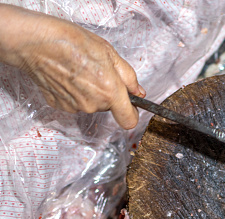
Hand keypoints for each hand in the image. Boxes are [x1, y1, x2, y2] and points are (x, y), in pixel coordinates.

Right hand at [0, 5, 143, 128]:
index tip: (131, 106)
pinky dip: (74, 92)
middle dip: (107, 92)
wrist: (36, 42)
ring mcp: (75, 107)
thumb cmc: (71, 42)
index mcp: (110, 91)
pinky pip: (75, 103)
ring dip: (90, 91)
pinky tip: (67, 76)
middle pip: (108, 106)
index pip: (129, 120)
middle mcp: (93, 104)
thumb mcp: (109, 53)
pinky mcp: (59, 106)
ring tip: (79, 71)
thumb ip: (128, 76)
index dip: (132, 113)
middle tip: (97, 71)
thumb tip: (138, 92)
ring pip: (91, 104)